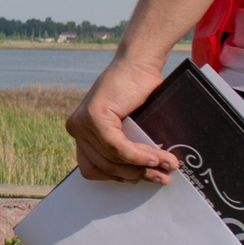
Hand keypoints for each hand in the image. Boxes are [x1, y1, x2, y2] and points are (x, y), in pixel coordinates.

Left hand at [67, 55, 179, 182]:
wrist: (139, 64)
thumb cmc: (137, 92)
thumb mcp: (128, 125)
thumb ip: (127, 146)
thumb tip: (145, 175)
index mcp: (81, 132)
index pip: (91, 168)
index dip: (116, 177)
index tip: (137, 180)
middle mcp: (76, 128)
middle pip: (103, 166)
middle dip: (136, 175)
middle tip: (161, 177)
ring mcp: (82, 123)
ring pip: (113, 158)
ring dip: (144, 166)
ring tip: (167, 166)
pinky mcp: (94, 117)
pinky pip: (118, 147)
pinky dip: (139, 155)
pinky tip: (157, 157)